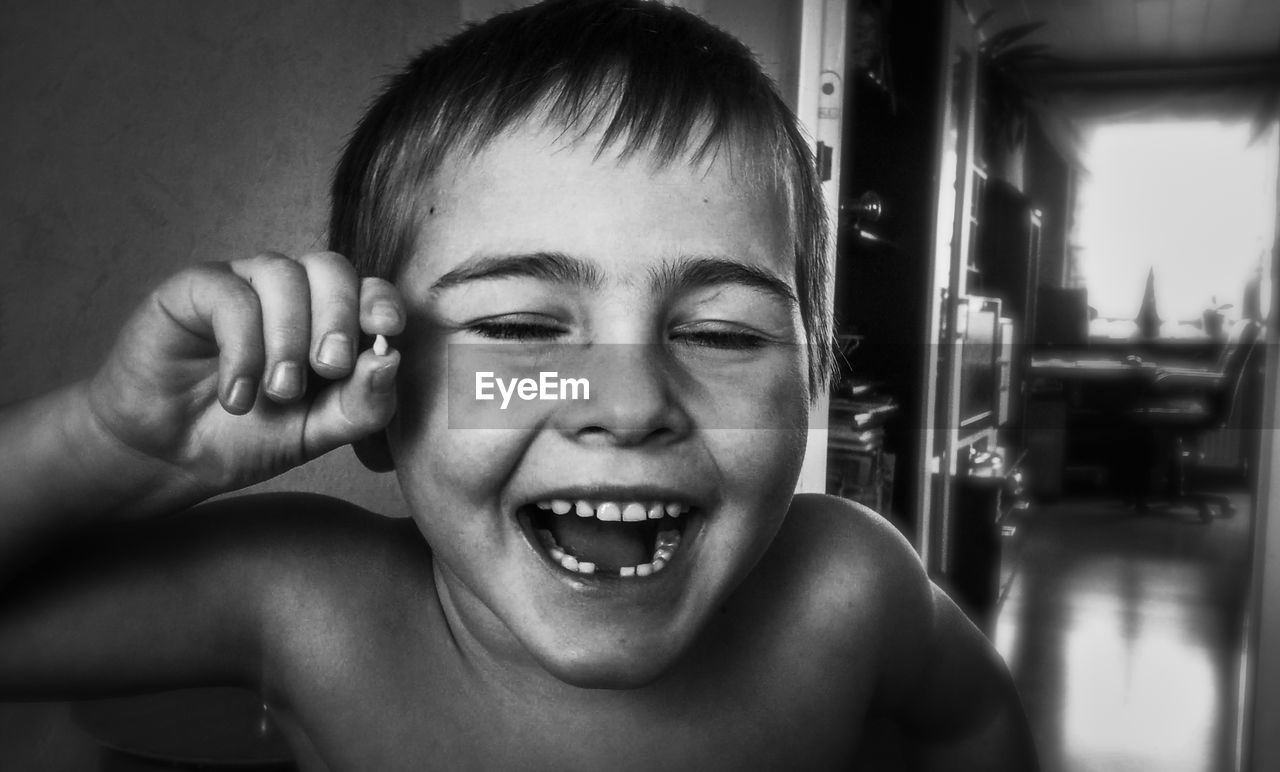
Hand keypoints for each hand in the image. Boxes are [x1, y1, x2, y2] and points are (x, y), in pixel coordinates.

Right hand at [85, 251, 402, 498]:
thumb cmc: (251, 435)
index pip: (368, 289)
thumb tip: (391, 358)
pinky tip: (237, 394)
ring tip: (278, 392)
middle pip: (331, 269)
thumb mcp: (319, 431)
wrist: (173, 455)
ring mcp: (243, 284)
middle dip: (339, 318)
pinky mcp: (194, 289)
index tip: (386, 330)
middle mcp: (291, 292)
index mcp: (330, 318)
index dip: (381, 302)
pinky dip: (243, 348)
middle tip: (329, 368)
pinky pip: (232, 296)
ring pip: (283, 275)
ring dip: (289, 338)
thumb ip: (362, 403)